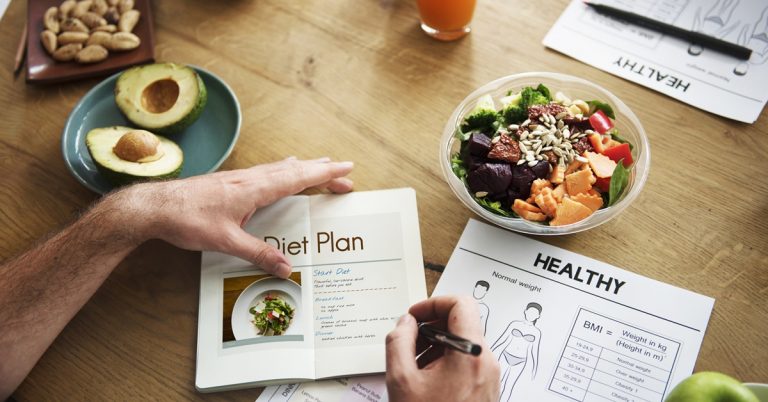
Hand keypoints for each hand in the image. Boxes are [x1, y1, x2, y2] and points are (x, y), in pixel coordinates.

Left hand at [113, 157, 352, 277]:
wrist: (154, 207)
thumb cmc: (187, 220)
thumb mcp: (226, 241)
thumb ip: (258, 254)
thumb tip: (286, 268)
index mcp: (254, 189)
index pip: (298, 177)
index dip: (324, 173)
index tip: (346, 169)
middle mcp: (250, 178)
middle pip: (294, 170)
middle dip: (322, 170)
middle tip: (345, 173)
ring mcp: (240, 178)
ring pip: (280, 168)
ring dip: (304, 168)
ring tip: (320, 166)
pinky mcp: (230, 182)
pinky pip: (267, 171)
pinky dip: (284, 170)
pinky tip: (281, 171)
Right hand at [385, 296, 499, 401]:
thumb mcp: (401, 380)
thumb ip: (398, 341)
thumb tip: (405, 322)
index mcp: (471, 353)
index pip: (461, 303)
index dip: (433, 303)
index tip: (413, 316)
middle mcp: (487, 362)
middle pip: (461, 322)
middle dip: (430, 327)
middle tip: (407, 342)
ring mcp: (490, 376)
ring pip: (463, 343)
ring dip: (436, 346)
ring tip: (413, 366)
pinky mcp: (487, 389)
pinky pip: (467, 362)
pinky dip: (445, 361)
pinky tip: (425, 381)